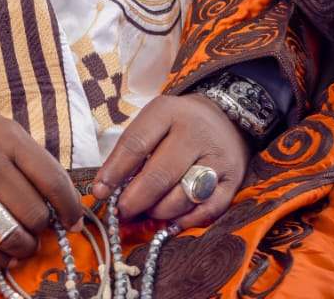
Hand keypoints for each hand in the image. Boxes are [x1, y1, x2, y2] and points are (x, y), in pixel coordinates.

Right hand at [0, 80, 82, 268]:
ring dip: (23, 247)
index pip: (52, 179)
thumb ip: (27, 158)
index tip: (75, 222)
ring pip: (8, 233)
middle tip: (39, 229)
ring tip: (24, 246)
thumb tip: (57, 199)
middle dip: (42, 228)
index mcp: (8, 137)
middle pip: (32, 211)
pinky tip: (2, 256)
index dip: (70, 206)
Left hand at [91, 93, 250, 228]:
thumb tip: (108, 189)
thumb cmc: (178, 124)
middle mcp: (194, 133)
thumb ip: (133, 150)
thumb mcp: (154, 121)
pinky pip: (208, 210)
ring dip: (160, 211)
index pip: (136, 144)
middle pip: (159, 175)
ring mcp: (216, 157)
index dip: (114, 171)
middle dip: (136, 199)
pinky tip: (173, 222)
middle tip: (123, 211)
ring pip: (183, 196)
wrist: (225, 119)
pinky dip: (187, 221)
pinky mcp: (233, 180)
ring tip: (149, 211)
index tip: (100, 192)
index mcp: (167, 112)